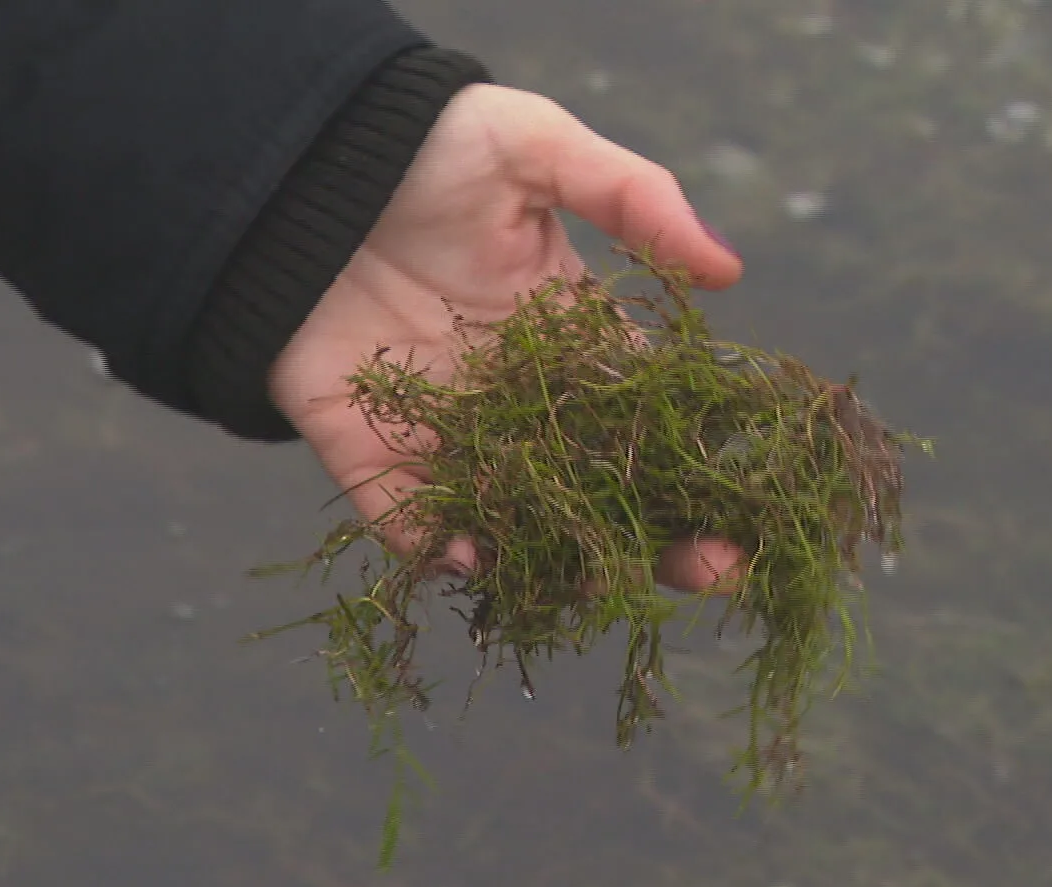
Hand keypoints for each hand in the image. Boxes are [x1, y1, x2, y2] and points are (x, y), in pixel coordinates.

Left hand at [266, 84, 744, 591]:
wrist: (301, 163)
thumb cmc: (430, 145)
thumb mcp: (537, 146)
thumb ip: (633, 197)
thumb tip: (730, 271)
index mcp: (571, 337)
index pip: (650, 416)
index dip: (704, 462)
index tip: (750, 504)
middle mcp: (517, 400)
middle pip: (599, 489)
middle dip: (658, 540)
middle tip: (711, 568)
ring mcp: (444, 431)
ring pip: (511, 520)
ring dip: (555, 559)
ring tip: (593, 577)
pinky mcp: (365, 449)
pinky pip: (402, 517)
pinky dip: (431, 547)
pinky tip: (467, 555)